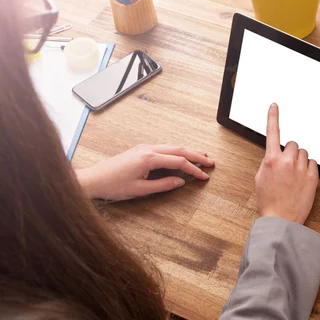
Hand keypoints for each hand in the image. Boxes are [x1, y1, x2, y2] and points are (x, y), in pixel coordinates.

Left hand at [76, 144, 214, 200]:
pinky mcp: (140, 150)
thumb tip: (180, 182)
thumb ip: (163, 185)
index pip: (179, 162)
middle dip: (196, 155)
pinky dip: (177, 152)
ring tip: (201, 156)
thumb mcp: (140, 190)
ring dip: (188, 151)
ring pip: (172, 146)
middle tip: (210, 162)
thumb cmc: (112, 186)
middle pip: (179, 149)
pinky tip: (181, 156)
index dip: (194, 169)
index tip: (204, 176)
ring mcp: (143, 148)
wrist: (91, 180)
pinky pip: (164, 148)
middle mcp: (147, 149)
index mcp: (149, 158)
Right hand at [254, 103, 318, 223]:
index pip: (272, 132)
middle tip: (288, 165)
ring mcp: (301, 169)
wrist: (280, 219)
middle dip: (291, 152)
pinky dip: (309, 169)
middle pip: (293, 144)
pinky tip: (302, 180)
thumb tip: (275, 155)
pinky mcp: (313, 177)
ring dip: (300, 160)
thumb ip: (268, 162)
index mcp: (271, 160)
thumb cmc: (268, 201)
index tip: (274, 106)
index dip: (273, 117)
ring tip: (294, 176)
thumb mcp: (260, 178)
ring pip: (304, 153)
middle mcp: (287, 162)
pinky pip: (313, 163)